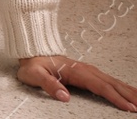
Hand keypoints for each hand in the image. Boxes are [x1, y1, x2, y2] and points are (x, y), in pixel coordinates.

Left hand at [18, 56, 136, 110]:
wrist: (32, 52)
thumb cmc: (33, 64)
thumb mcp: (34, 74)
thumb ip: (48, 84)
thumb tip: (64, 96)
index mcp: (77, 71)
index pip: (101, 86)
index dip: (116, 98)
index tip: (129, 108)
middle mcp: (87, 70)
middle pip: (113, 84)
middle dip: (130, 96)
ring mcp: (89, 71)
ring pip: (114, 82)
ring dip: (129, 91)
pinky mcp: (90, 73)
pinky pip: (110, 81)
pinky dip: (123, 88)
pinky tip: (129, 93)